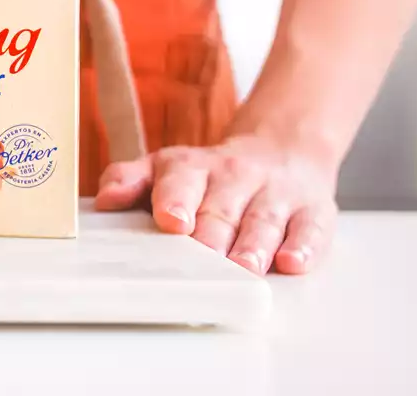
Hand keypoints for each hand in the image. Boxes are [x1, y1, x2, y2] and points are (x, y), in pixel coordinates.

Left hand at [94, 136, 339, 274]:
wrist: (282, 149)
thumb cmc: (211, 174)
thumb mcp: (165, 168)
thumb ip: (129, 180)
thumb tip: (104, 200)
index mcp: (193, 167)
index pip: (182, 180)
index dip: (176, 199)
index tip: (172, 220)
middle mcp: (235, 177)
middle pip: (222, 209)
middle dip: (212, 235)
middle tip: (202, 259)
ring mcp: (275, 195)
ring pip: (263, 221)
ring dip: (253, 246)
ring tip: (244, 267)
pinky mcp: (312, 212)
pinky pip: (310, 229)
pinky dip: (303, 247)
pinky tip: (292, 263)